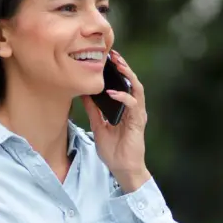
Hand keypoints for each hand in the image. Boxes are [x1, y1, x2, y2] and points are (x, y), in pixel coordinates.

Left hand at [81, 49, 150, 192]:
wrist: (122, 168)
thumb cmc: (113, 150)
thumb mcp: (98, 126)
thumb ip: (94, 111)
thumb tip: (84, 95)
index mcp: (125, 109)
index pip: (123, 84)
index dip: (117, 71)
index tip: (106, 58)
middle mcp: (134, 109)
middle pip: (132, 82)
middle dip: (124, 67)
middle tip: (113, 54)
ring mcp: (137, 115)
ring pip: (137, 89)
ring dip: (128, 76)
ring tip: (118, 65)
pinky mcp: (138, 123)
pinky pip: (133, 106)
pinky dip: (124, 97)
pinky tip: (113, 93)